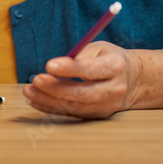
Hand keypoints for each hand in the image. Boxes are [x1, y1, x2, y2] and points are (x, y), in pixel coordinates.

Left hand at [22, 41, 142, 119]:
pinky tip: (37, 100)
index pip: (91, 70)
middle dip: (56, 89)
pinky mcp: (100, 115)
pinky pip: (74, 113)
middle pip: (83, 93)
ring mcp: (108, 105)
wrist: (134, 80)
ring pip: (77, 107)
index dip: (70, 68)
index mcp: (115, 67)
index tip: (49, 65)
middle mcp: (114, 89)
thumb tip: (54, 69)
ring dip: (50, 101)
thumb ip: (79, 57)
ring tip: (29, 92)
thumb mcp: (98, 49)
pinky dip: (53, 108)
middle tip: (35, 80)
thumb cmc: (109, 59)